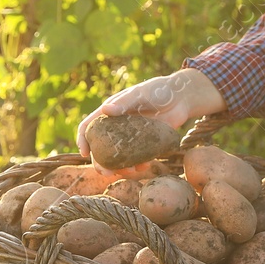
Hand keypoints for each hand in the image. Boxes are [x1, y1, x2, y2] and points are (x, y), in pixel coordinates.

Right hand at [75, 68, 227, 169]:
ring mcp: (130, 138)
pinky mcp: (144, 145)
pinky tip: (144, 167)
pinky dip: (138, 166)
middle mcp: (117, 127)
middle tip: (106, 172)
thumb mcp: (140, 94)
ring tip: (129, 173)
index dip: (83, 139)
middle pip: (101, 148)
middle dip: (100, 162)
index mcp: (109, 113)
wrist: (181, 98)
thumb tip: (106, 110)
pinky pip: (136, 159)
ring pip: (118, 158)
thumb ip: (124, 102)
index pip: (88, 127)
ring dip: (120, 168)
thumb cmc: (157, 90)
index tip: (84, 153)